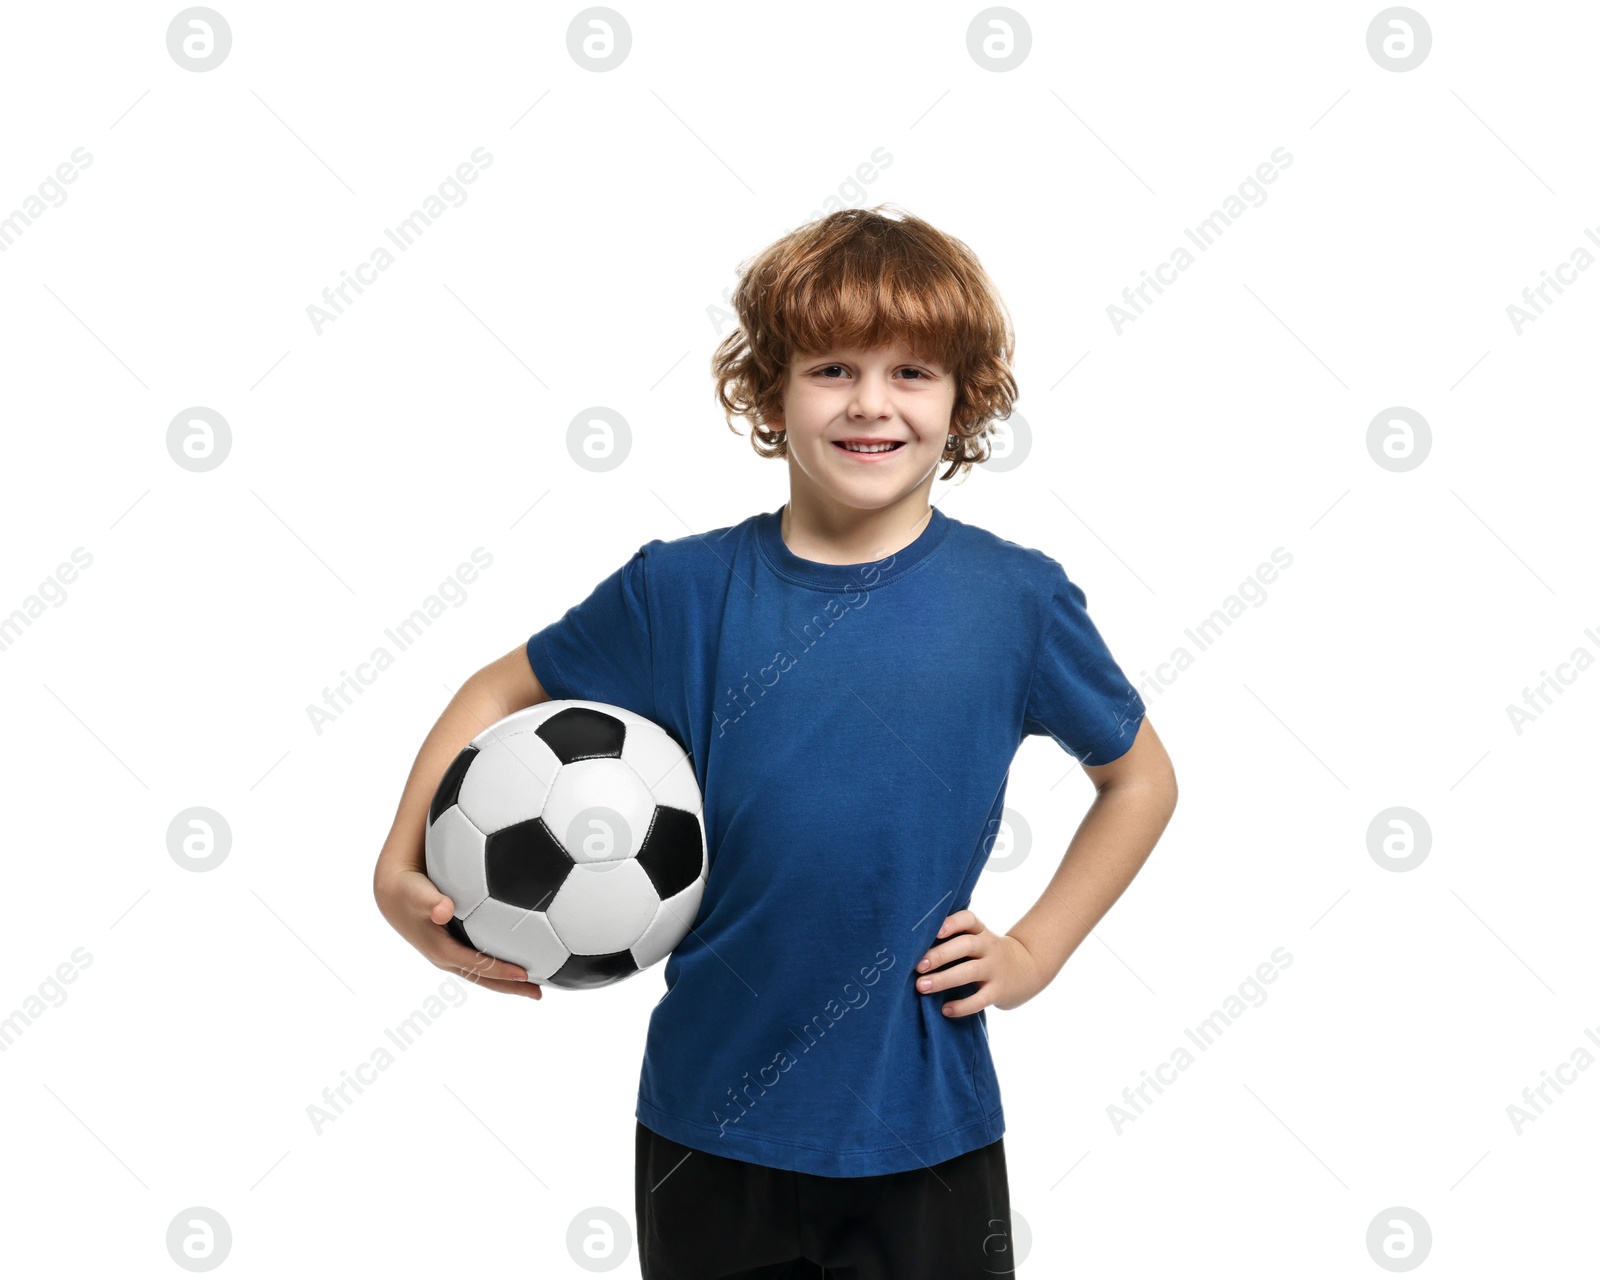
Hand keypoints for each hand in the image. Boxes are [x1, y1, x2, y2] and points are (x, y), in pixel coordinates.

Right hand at [374, 864, 541, 999]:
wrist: (394, 894)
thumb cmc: (408, 892)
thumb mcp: (416, 894)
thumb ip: (430, 901)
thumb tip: (444, 909)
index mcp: (441, 951)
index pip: (476, 966)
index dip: (500, 971)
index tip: (525, 974)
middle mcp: (449, 958)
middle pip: (484, 978)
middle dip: (511, 987)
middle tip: (539, 994)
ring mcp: (453, 954)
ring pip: (485, 972)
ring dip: (509, 981)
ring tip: (538, 985)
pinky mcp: (456, 945)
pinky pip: (482, 959)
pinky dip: (502, 963)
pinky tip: (524, 956)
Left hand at [912, 909, 1044, 1016]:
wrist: (1027, 968)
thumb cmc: (986, 953)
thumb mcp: (977, 939)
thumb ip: (952, 939)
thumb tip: (909, 947)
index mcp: (980, 931)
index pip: (968, 919)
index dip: (952, 922)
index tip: (934, 930)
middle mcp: (988, 946)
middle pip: (965, 945)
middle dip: (940, 954)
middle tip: (917, 965)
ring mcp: (995, 969)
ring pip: (970, 972)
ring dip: (944, 979)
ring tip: (922, 987)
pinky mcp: (999, 991)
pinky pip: (980, 999)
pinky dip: (962, 1006)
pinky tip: (945, 1010)